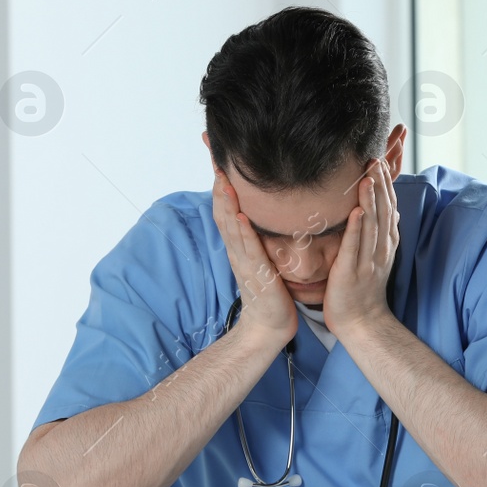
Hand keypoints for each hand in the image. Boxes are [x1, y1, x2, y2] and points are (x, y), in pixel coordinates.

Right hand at [211, 169, 296, 348]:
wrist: (268, 326)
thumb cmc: (271, 294)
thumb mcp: (263, 259)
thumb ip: (259, 239)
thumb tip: (262, 217)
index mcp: (239, 246)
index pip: (226, 210)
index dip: (222, 186)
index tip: (218, 160)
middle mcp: (237, 251)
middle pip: (223, 213)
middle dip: (220, 186)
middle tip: (215, 160)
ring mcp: (245, 262)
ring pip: (231, 228)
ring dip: (227, 203)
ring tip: (224, 180)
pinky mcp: (257, 274)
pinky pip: (248, 250)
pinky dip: (243, 232)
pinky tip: (240, 216)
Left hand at [324, 159, 399, 338]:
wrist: (362, 323)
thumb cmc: (362, 289)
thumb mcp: (375, 256)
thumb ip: (379, 232)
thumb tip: (387, 210)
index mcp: (385, 243)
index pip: (387, 206)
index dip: (385, 183)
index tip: (379, 159)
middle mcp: (380, 248)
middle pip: (382, 210)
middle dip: (379, 184)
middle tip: (374, 157)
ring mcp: (368, 261)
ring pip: (371, 225)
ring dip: (370, 200)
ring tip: (368, 176)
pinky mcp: (352, 273)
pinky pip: (355, 248)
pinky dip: (357, 229)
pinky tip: (357, 212)